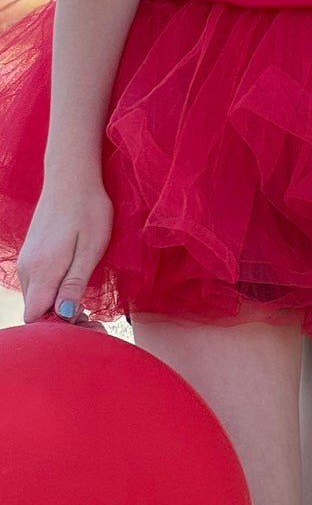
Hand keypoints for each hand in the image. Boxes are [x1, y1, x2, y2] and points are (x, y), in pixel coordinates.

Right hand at [17, 175, 113, 321]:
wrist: (72, 177)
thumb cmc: (89, 209)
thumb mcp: (92, 247)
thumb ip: (74, 282)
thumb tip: (64, 314)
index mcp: (42, 269)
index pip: (35, 316)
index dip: (58, 326)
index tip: (85, 321)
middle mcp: (27, 268)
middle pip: (34, 310)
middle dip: (59, 320)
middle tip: (92, 318)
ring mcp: (26, 261)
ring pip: (35, 298)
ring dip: (55, 306)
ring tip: (85, 303)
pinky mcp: (30, 255)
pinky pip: (36, 285)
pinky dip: (51, 293)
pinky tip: (73, 286)